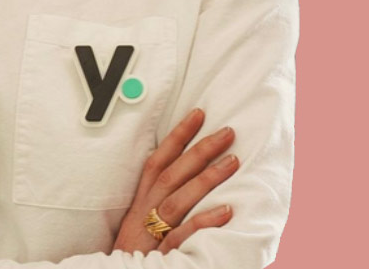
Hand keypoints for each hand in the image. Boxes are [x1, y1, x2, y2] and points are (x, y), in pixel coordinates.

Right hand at [111, 108, 238, 253]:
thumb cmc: (135, 253)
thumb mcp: (140, 221)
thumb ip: (159, 201)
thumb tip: (187, 176)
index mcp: (140, 202)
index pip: (158, 161)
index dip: (177, 136)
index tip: (198, 114)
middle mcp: (145, 213)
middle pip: (171, 175)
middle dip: (199, 150)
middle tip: (227, 131)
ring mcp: (152, 234)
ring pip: (178, 200)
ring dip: (206, 179)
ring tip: (233, 161)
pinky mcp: (161, 256)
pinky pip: (184, 236)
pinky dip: (204, 222)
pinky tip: (226, 211)